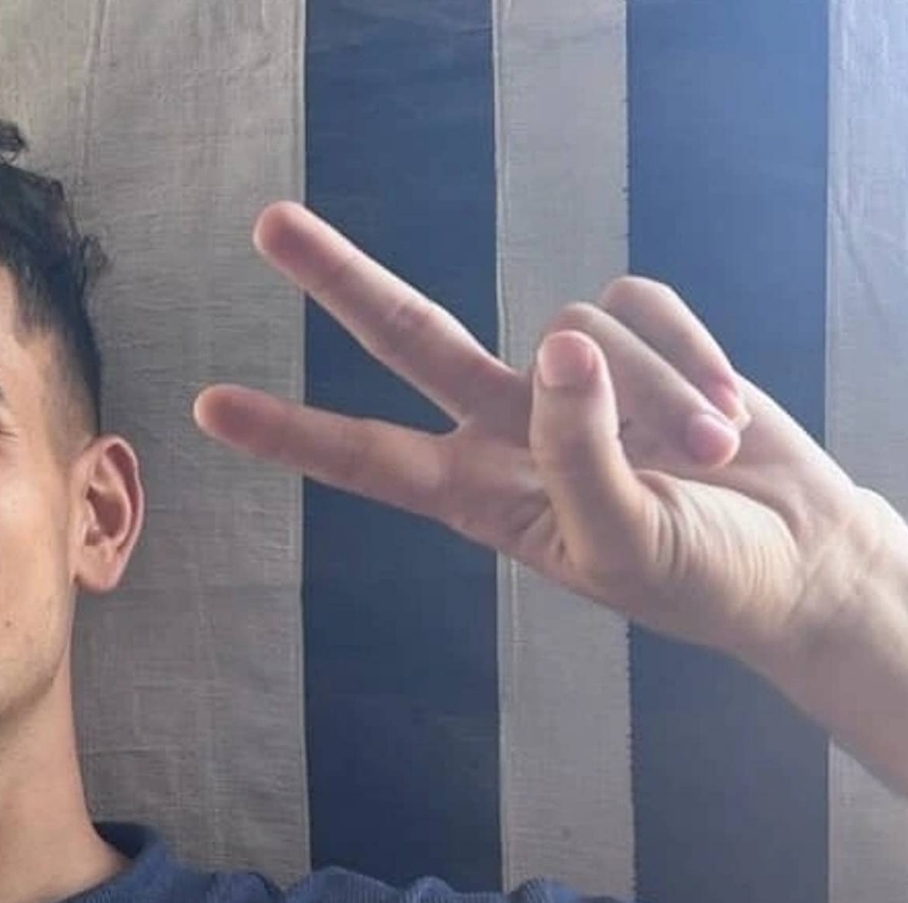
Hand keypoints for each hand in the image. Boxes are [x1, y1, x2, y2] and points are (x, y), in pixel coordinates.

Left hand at [196, 201, 887, 675]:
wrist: (798, 555)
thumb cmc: (699, 574)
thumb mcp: (627, 545)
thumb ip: (581, 455)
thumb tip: (555, 349)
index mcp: (476, 495)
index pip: (366, 458)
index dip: (291, 432)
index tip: (208, 407)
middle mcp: (503, 424)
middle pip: (409, 336)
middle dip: (340, 278)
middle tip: (267, 224)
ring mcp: (565, 376)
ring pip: (577, 328)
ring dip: (661, 396)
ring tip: (705, 459)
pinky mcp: (629, 333)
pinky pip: (643, 306)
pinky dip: (696, 361)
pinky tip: (725, 421)